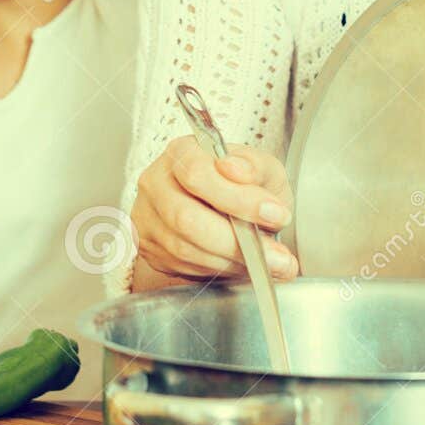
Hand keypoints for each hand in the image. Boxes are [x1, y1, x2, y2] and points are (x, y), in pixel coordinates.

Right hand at [130, 137, 298, 283]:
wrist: (225, 208)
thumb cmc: (243, 184)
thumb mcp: (261, 168)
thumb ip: (255, 167)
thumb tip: (237, 169)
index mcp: (181, 153)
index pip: (198, 175)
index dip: (239, 199)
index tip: (275, 214)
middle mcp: (156, 184)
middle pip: (186, 219)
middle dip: (237, 242)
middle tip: (277, 255)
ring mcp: (148, 219)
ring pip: (186, 249)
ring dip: (233, 262)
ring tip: (269, 263)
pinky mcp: (151, 250)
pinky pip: (183, 267)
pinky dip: (220, 270)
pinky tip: (243, 265)